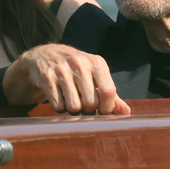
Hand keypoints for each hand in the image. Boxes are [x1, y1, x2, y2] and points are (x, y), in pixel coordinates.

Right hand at [3, 44, 129, 115]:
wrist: (44, 55)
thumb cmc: (75, 69)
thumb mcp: (94, 76)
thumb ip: (111, 94)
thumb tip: (126, 112)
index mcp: (96, 62)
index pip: (108, 91)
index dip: (107, 107)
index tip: (102, 111)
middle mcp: (79, 63)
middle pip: (91, 102)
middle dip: (88, 110)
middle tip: (83, 104)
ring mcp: (61, 70)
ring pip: (74, 106)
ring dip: (73, 109)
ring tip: (70, 100)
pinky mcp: (46, 78)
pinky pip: (58, 106)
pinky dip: (59, 107)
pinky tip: (59, 97)